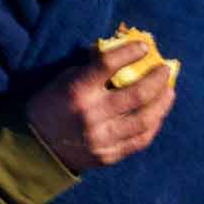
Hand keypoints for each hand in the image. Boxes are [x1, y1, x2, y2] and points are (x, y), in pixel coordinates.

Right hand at [24, 40, 175, 173]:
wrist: (35, 147)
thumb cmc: (50, 105)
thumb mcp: (64, 80)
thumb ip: (91, 69)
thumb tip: (123, 53)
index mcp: (77, 91)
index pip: (109, 64)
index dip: (130, 52)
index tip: (144, 47)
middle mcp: (91, 115)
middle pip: (137, 94)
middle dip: (157, 79)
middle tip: (165, 70)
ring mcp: (101, 138)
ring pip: (145, 119)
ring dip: (162, 103)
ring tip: (168, 91)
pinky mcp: (108, 156)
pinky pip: (140, 140)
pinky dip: (153, 125)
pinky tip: (157, 115)